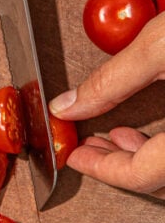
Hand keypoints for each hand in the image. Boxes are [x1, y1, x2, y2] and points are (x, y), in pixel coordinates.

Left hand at [49, 13, 164, 196]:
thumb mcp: (161, 45)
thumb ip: (111, 80)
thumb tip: (67, 104)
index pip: (142, 175)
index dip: (101, 169)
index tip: (72, 157)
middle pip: (157, 178)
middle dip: (117, 166)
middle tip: (84, 150)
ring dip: (141, 158)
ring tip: (108, 137)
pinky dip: (161, 148)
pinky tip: (138, 130)